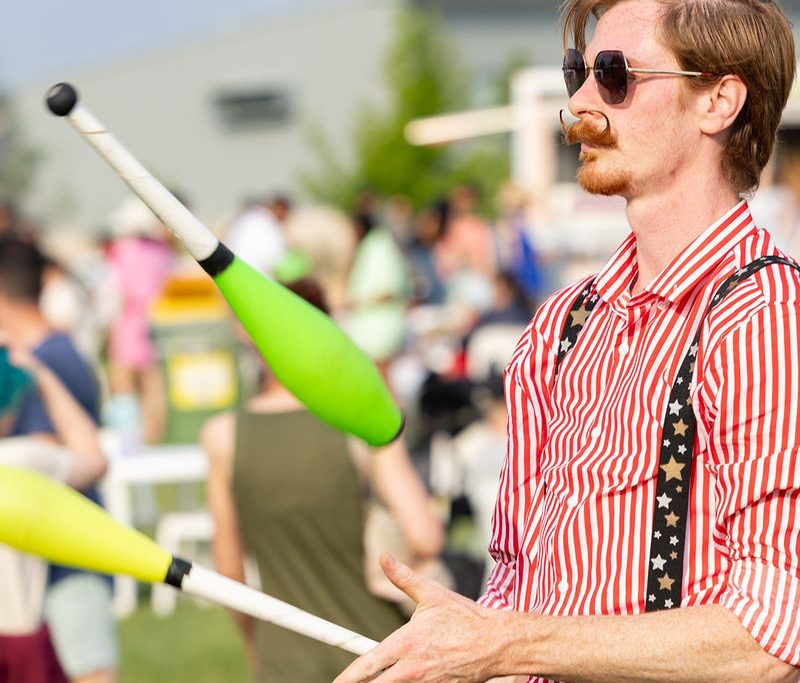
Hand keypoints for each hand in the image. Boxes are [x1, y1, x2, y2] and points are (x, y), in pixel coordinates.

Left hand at [333, 553, 509, 682]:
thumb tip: (383, 557)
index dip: (348, 677)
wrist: (497, 644)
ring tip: (374, 679)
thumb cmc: (464, 617)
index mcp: (406, 644)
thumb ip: (404, 578)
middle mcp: (412, 669)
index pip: (368, 665)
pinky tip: (401, 677)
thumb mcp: (432, 594)